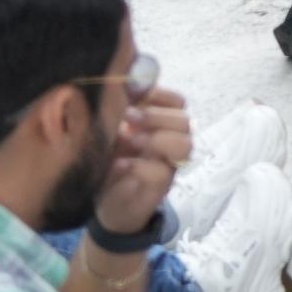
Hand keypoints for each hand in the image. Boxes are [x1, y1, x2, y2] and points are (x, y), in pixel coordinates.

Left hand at [100, 79, 187, 229]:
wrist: (106, 207)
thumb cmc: (108, 165)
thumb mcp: (108, 134)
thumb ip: (116, 113)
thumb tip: (115, 85)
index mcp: (160, 125)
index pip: (176, 101)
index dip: (159, 95)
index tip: (132, 98)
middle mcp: (171, 142)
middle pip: (184, 119)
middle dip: (155, 116)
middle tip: (127, 119)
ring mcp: (169, 164)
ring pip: (185, 144)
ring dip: (156, 139)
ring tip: (129, 142)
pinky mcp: (162, 186)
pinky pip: (163, 171)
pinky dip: (139, 166)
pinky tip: (118, 165)